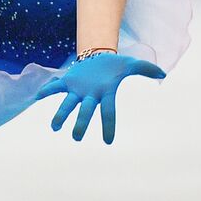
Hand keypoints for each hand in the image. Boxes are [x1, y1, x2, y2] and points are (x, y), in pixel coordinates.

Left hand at [33, 52, 165, 143]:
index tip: (108, 142)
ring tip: (55, 127)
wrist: (98, 58)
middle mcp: (90, 96)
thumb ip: (145, 69)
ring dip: (60, 114)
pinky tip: (37, 95)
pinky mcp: (67, 81)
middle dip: (80, 123)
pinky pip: (55, 87)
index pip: (108, 113)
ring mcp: (77, 90)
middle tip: (76, 137)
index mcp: (105, 94)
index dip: (108, 126)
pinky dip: (47, 90)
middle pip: (85, 112)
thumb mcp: (130, 64)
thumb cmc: (114, 66)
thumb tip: (163, 74)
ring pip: (68, 104)